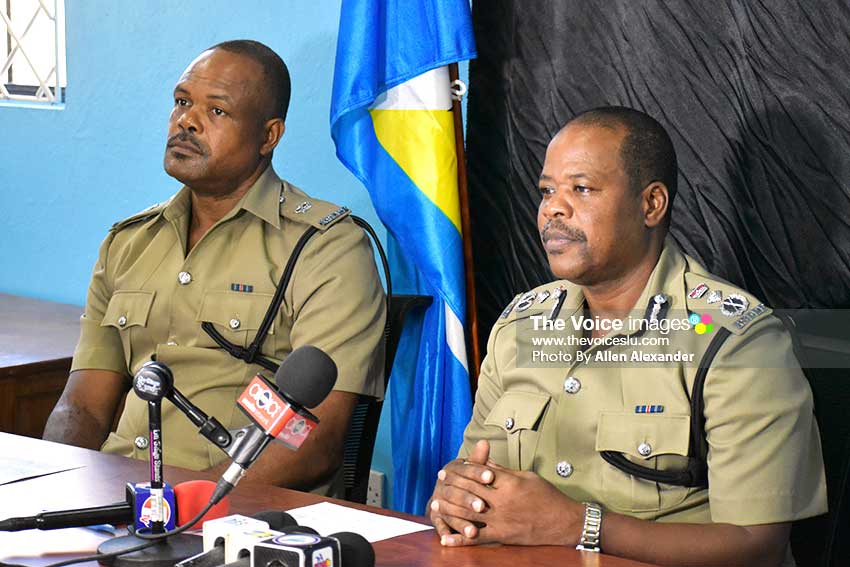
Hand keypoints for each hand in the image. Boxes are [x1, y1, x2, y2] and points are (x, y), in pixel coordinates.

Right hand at [428, 440, 493, 541]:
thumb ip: (479, 459)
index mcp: (451, 469)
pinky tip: (451, 540)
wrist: (448, 493)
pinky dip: (446, 533)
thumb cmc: (468, 479)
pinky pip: (440, 526)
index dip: (477, 472)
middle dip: (468, 500)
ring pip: (449, 511)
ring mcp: (437, 501)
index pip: (464, 469)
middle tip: (483, 506)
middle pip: (455, 492)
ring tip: (473, 531)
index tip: (491, 476)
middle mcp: (442, 485)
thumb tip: (485, 441)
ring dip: (460, 522)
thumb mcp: (473, 468)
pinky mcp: (436, 517)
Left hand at [434, 459, 584, 546]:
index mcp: (510, 483)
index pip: (479, 473)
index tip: (450, 467)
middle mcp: (503, 501)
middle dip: (452, 484)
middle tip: (439, 480)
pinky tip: (446, 539)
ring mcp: (502, 520)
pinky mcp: (503, 536)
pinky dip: (460, 539)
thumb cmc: (548, 496)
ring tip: (435, 503)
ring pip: (468, 513)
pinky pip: (477, 538)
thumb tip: (485, 460)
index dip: (462, 469)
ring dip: (449, 508)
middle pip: (470, 490)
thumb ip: (504, 471)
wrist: (565, 522)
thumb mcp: (527, 476)